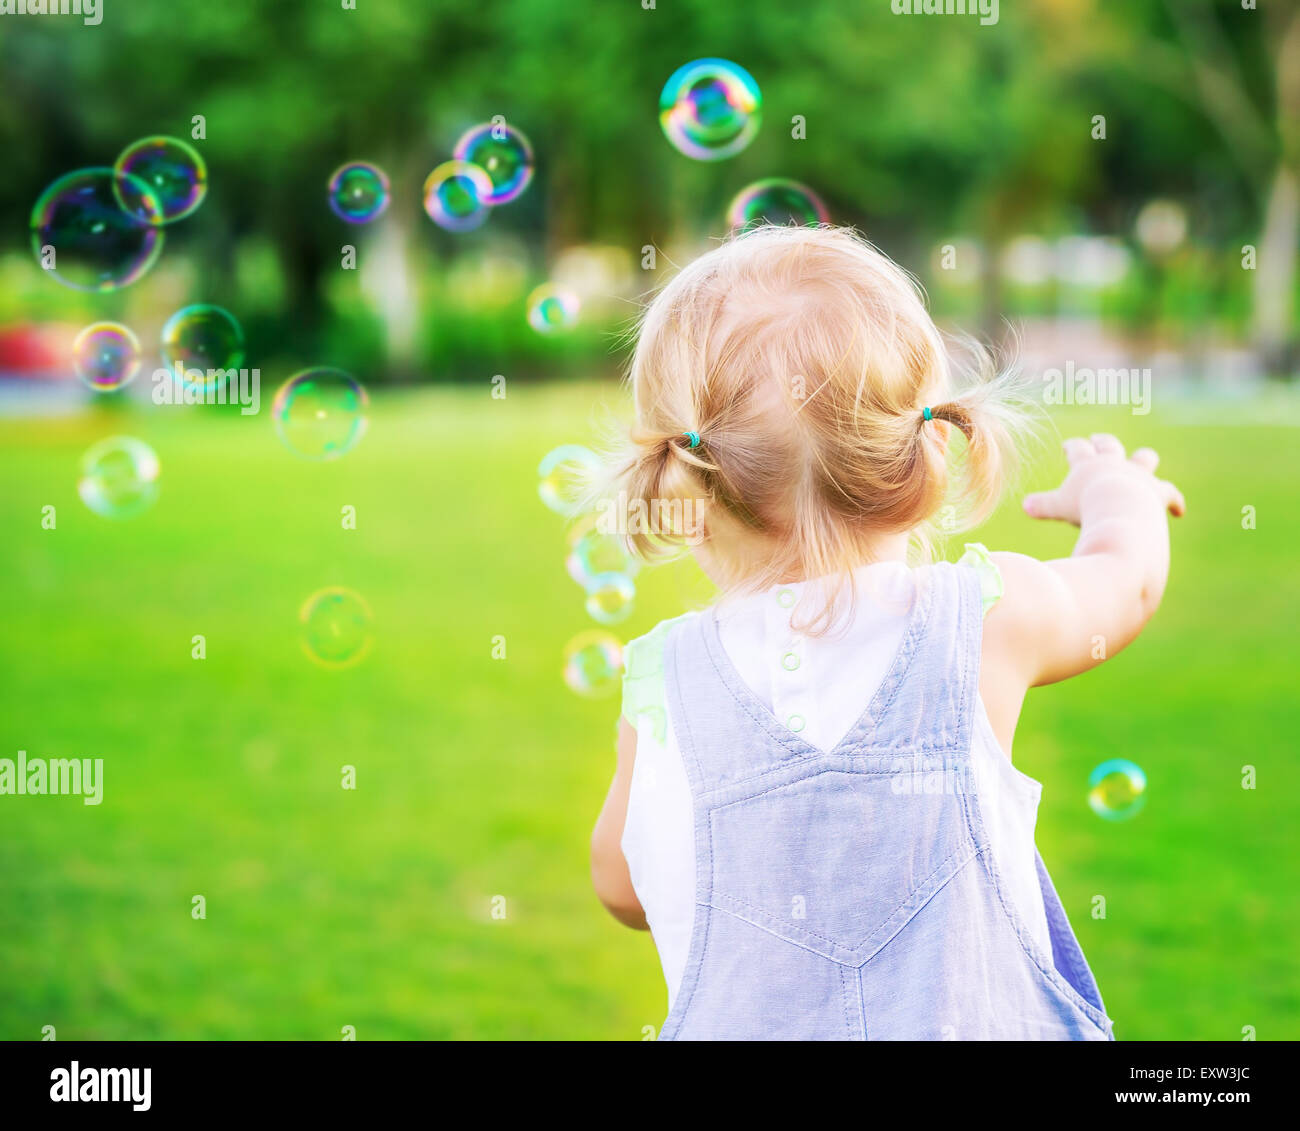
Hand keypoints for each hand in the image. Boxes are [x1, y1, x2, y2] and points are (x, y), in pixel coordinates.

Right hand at [1022, 434, 1185, 526]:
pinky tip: (1177, 510)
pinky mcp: (1158, 491)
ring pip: (1144, 459)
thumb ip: (1041, 506)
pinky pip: (1169, 494)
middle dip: (1103, 443)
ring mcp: (1139, 476)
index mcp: (1088, 464)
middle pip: (1110, 445)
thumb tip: (1025, 506)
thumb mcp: (1057, 507)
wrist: (1118, 511)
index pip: (1078, 449)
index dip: (1073, 447)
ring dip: (1142, 460)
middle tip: (1097, 440)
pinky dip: (1173, 502)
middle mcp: (1115, 463)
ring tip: (1141, 461)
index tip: (1068, 447)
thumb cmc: (1083, 508)